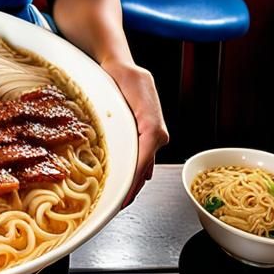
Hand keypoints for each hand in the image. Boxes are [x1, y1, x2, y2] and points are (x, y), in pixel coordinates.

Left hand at [101, 59, 168, 207]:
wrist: (122, 67)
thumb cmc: (124, 75)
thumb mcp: (128, 88)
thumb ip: (133, 112)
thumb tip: (143, 137)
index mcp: (154, 126)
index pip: (143, 158)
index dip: (132, 179)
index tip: (123, 196)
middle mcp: (157, 134)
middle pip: (143, 168)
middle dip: (131, 188)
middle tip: (116, 206)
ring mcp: (152, 136)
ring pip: (142, 166)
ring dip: (131, 183)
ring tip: (117, 200)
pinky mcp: (145, 135)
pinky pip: (140, 158)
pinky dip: (132, 171)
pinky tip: (125, 183)